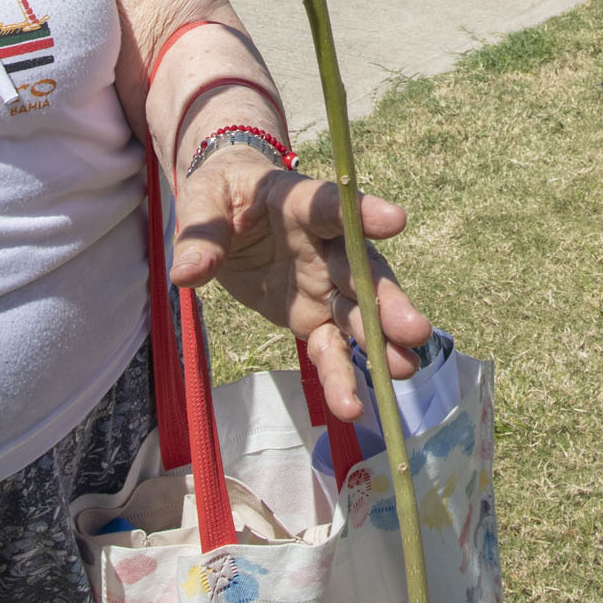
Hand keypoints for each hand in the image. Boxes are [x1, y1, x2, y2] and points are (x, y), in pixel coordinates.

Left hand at [167, 147, 431, 422]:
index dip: (364, 212)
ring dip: (380, 344)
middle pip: (360, 271)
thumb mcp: (202, 201)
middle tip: (414, 329)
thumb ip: (200, 235)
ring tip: (403, 370)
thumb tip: (188, 273)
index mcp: (300, 203)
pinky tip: (353, 405)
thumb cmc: (222, 197)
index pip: (334, 206)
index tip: (397, 220)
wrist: (230, 216)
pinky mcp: (313, 317)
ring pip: (357, 315)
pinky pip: (329, 347)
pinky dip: (340, 375)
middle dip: (387, 301)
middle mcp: (325, 245)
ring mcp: (325, 284)